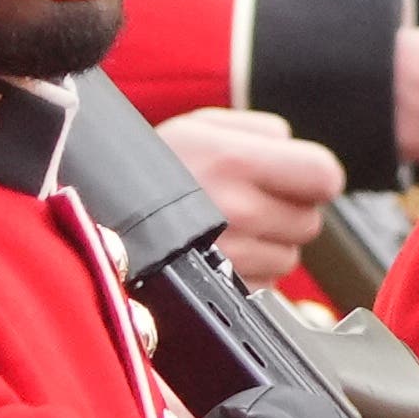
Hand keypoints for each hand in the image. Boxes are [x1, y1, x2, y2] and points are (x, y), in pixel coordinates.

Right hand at [157, 108, 345, 289]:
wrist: (94, 215)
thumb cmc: (150, 167)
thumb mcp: (201, 126)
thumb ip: (263, 131)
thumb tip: (304, 154)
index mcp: (235, 161)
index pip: (324, 176)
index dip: (316, 177)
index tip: (299, 177)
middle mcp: (237, 210)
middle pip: (310, 221)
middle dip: (288, 212)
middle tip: (249, 200)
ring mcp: (230, 256)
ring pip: (290, 258)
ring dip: (269, 245)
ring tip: (227, 227)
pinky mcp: (222, 291)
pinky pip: (266, 286)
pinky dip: (252, 273)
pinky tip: (219, 253)